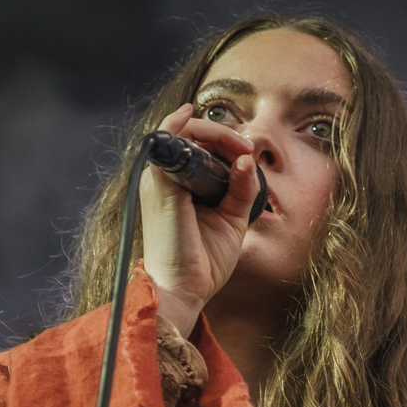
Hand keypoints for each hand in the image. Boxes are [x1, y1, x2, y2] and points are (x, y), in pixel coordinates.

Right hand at [138, 102, 266, 335]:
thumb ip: (242, 189)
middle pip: (190, 136)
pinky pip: (164, 140)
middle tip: (247, 148)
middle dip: (223, 134)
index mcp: (179, 188)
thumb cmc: (203, 260)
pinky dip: (181, 125)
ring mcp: (158, 180)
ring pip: (180, 133)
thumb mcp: (232, 218)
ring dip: (213, 132)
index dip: (223, 142)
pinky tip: (194, 117)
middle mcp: (164, 180)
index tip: (248, 152)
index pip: (198, 149)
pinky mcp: (159, 184)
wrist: (184, 288)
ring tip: (239, 146)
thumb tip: (248, 159)